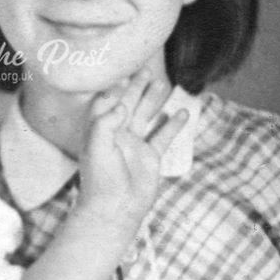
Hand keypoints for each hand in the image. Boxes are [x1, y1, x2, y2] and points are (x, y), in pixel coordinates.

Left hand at [77, 68, 188, 231]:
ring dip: (154, 100)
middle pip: (127, 105)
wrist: (114, 209)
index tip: (124, 76)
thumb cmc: (100, 179)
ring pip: (146, 117)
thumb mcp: (97, 146)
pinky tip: (182, 112)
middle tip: (146, 70)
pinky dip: (172, 125)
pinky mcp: (150, 158)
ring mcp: (134, 145)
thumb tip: (121, 104)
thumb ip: (106, 121)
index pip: (105, 103)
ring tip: (164, 84)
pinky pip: (163, 137)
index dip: (113, 90)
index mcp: (99, 131)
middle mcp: (116, 135)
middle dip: (135, 88)